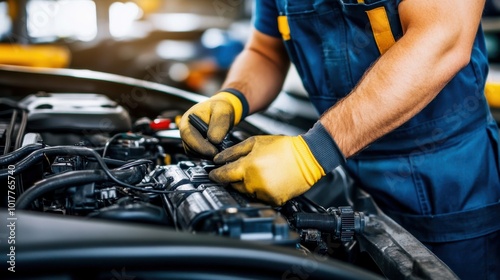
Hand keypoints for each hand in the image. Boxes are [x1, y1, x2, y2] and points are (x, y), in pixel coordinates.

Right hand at [179, 90, 247, 157]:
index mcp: (187, 120)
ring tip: (220, 149)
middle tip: (219, 153)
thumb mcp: (222, 110)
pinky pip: (199, 154)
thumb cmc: (220, 107)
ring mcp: (189, 139)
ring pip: (194, 153)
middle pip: (189, 147)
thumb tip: (214, 140)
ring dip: (206, 154)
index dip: (199, 145)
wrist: (222, 111)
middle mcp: (186, 131)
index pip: (187, 135)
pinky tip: (217, 150)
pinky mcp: (195, 146)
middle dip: (204, 152)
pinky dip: (208, 155)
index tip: (213, 151)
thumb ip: (219, 123)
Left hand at [209, 122, 344, 205]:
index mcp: (248, 166)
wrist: (308, 157)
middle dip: (234, 178)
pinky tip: (270, 180)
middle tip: (245, 168)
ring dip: (248, 185)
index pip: (223, 175)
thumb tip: (218, 159)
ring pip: (247, 193)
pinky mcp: (274, 200)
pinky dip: (261, 191)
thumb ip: (233, 151)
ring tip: (262, 172)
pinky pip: (260, 198)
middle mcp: (255, 182)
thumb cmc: (284, 148)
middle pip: (234, 185)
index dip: (215, 175)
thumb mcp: (255, 142)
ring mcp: (265, 193)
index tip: (213, 174)